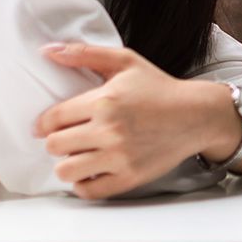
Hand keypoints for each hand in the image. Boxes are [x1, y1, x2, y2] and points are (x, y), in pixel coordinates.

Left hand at [35, 42, 241, 199]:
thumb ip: (85, 54)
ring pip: (65, 171)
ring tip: (80, 154)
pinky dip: (84, 183)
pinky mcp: (129, 178)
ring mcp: (119, 157)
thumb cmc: (159, 88)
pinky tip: (93, 170)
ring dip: (68, 163)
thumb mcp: (125, 62)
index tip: (49, 126)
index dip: (45, 124)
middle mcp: (110, 130)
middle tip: (70, 137)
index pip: (52, 119)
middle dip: (57, 141)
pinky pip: (88, 191)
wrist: (196, 115)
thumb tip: (48, 50)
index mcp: (105, 101)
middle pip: (54, 146)